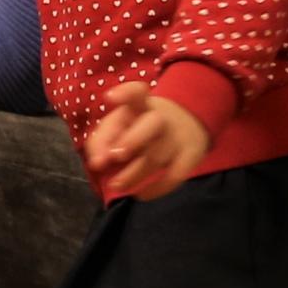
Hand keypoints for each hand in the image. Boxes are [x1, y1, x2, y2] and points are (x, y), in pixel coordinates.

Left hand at [84, 81, 208, 198]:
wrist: (187, 121)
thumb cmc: (140, 125)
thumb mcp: (121, 124)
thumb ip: (102, 141)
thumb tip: (96, 164)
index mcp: (139, 105)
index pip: (136, 92)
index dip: (125, 93)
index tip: (110, 97)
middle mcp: (160, 118)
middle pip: (151, 125)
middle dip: (133, 140)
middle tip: (115, 156)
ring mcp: (177, 137)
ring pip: (157, 156)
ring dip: (133, 174)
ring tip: (115, 185)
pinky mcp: (190, 156)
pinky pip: (175, 176)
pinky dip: (157, 189)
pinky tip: (140, 194)